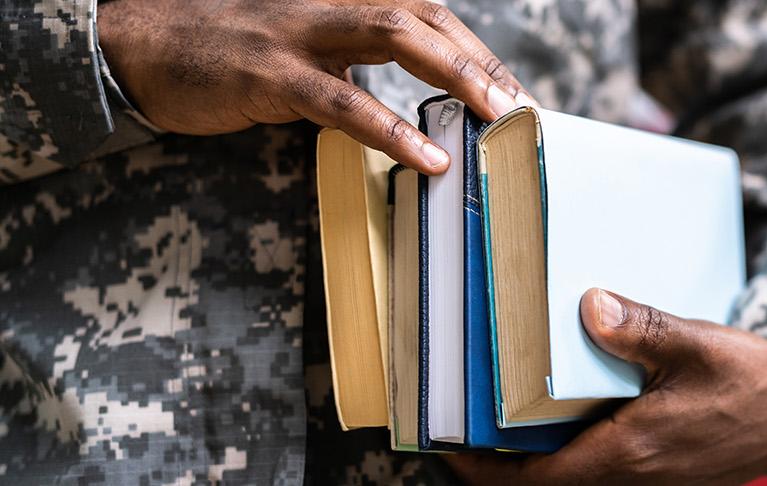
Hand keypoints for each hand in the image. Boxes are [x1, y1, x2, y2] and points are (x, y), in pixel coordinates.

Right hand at [98, 0, 534, 173]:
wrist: (140, 44)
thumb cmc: (232, 50)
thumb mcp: (308, 46)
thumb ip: (360, 60)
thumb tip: (426, 99)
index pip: (429, 13)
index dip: (478, 51)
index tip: (515, 93)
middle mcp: (329, 0)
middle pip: (426, 15)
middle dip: (481, 60)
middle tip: (521, 108)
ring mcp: (299, 31)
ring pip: (397, 35)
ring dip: (457, 75)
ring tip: (496, 117)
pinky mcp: (268, 72)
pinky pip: (342, 101)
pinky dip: (391, 129)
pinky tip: (427, 156)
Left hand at [446, 289, 766, 484]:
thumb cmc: (754, 384)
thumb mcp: (699, 345)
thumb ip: (641, 328)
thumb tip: (589, 306)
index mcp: (628, 451)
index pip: (532, 479)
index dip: (480, 470)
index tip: (444, 448)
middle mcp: (630, 476)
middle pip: (543, 483)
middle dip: (497, 462)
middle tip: (461, 423)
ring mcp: (645, 480)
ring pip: (570, 479)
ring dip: (533, 457)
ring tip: (501, 417)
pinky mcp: (657, 473)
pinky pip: (598, 471)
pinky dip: (568, 452)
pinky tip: (564, 415)